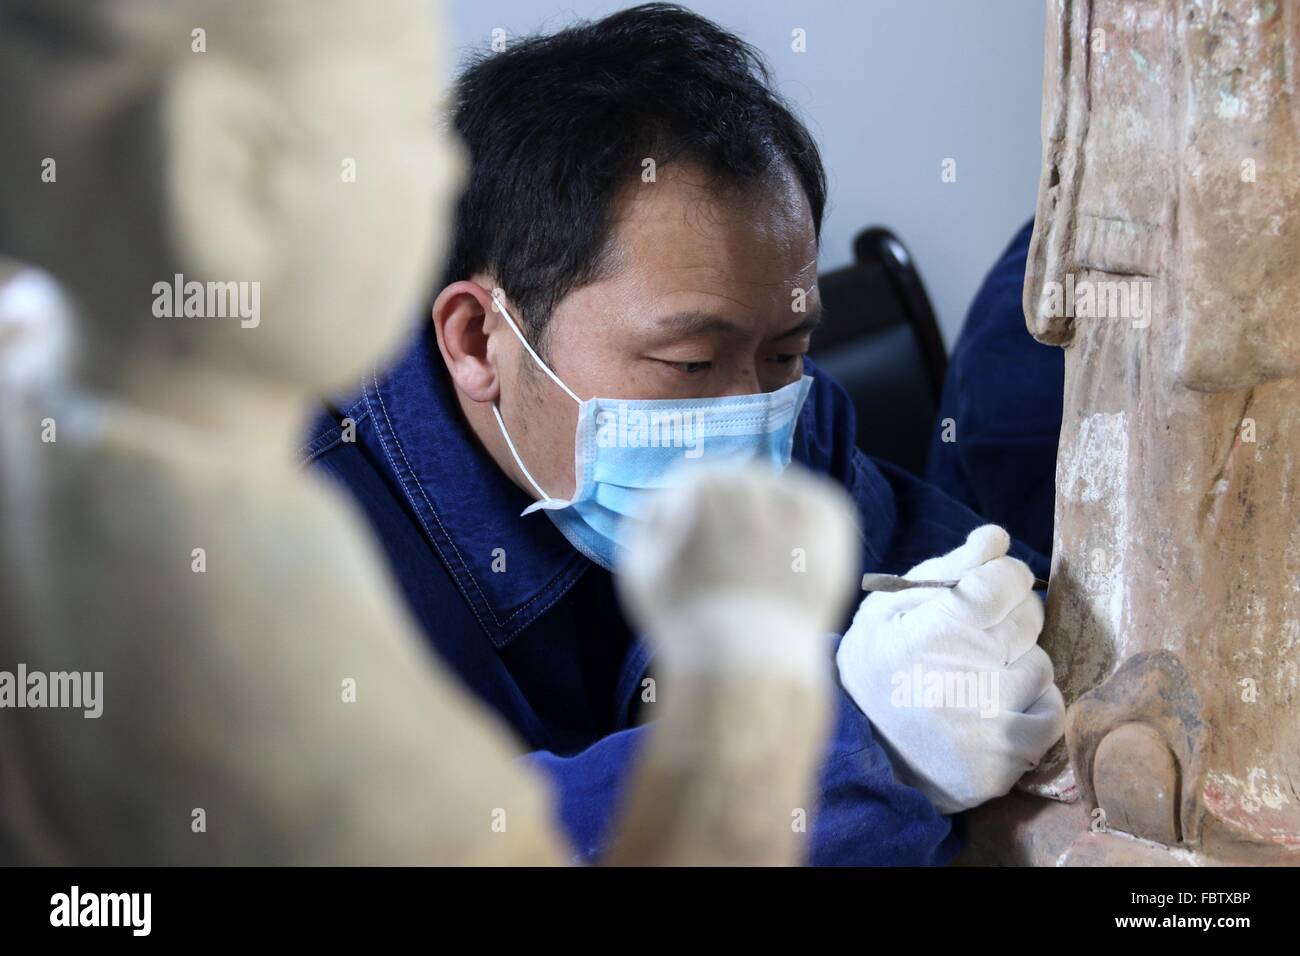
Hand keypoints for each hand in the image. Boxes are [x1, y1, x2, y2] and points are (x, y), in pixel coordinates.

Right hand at [616, 461, 858, 677]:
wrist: (748, 663)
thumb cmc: (686, 619)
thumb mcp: (640, 562)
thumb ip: (651, 516)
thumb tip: (669, 497)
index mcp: (700, 482)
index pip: (695, 484)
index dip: (693, 527)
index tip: (700, 563)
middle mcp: (751, 477)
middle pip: (739, 487)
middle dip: (734, 524)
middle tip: (735, 571)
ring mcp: (795, 497)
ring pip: (777, 498)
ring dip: (770, 525)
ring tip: (763, 574)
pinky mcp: (831, 517)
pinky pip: (814, 512)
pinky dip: (805, 535)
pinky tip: (792, 569)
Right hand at [835, 525, 1063, 812]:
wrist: (858, 751)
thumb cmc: (875, 667)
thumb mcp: (889, 609)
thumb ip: (947, 569)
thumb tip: (997, 537)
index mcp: (937, 630)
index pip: (1008, 581)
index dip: (1004, 578)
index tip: (990, 590)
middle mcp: (968, 675)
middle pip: (1030, 619)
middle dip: (1009, 618)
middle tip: (975, 636)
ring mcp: (991, 721)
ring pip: (1041, 666)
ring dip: (1018, 664)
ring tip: (976, 678)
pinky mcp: (1006, 759)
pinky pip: (1051, 714)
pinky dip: (1032, 706)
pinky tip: (996, 708)